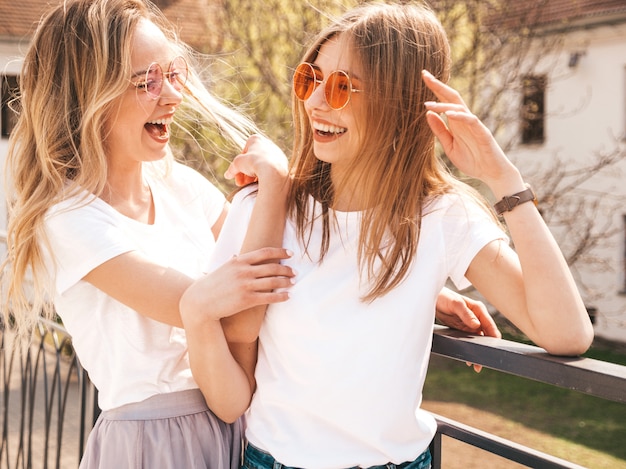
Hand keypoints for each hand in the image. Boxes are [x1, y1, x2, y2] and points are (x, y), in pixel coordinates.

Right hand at [179, 247, 294, 325]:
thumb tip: (234, 256)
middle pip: (272, 267)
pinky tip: (288, 296)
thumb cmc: (208, 286)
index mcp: (238, 261)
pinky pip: (269, 297)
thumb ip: (230, 262)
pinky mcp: (246, 300)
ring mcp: (245, 285)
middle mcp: (243, 271)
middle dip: (286, 269)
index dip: (280, 252)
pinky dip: (281, 296)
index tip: (290, 254)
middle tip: (294, 272)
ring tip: (293, 283)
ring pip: (273, 282)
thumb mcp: (219, 269)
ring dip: (286, 282)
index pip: (264, 253)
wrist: (199, 303)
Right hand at [225, 134, 288, 186]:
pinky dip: (264, 177)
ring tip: (249, 186)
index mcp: (256, 139)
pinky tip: (260, 185)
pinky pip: (271, 171)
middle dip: (245, 173)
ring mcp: (277, 155)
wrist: (273, 171)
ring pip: (262, 167)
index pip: (243, 153)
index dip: (238, 166)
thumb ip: (232, 168)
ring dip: (253, 176)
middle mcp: (268, 144)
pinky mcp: (284, 164)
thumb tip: (227, 175)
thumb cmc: (254, 163)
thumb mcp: (238, 164)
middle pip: (252, 161)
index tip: (236, 175)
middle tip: (241, 183)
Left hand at [421, 70, 522, 192]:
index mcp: (456, 122)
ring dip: (442, 104)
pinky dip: (460, 116)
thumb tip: (427, 113)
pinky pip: (471, 120)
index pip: (445, 101)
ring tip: (427, 104)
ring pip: (459, 107)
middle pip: (452, 97)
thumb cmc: (472, 161)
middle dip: (438, 86)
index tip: (423, 77)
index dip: (435, 89)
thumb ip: (440, 131)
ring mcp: (474, 125)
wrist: (491, 174)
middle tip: (424, 75)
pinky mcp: (483, 133)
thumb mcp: (449, 146)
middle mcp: (465, 120)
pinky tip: (448, 114)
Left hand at [435, 287, 500, 372]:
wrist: (432, 299)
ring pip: (477, 340)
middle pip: (486, 335)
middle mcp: (477, 318)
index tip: (495, 346)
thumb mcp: (455, 304)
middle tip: (483, 361)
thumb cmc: (444, 297)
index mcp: (478, 309)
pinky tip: (468, 359)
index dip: (493, 336)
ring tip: (476, 365)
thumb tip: (477, 326)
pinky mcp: (462, 329)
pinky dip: (469, 349)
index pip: (489, 324)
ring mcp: (470, 324)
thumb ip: (466, 314)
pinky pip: (468, 341)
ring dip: (477, 351)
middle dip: (486, 348)